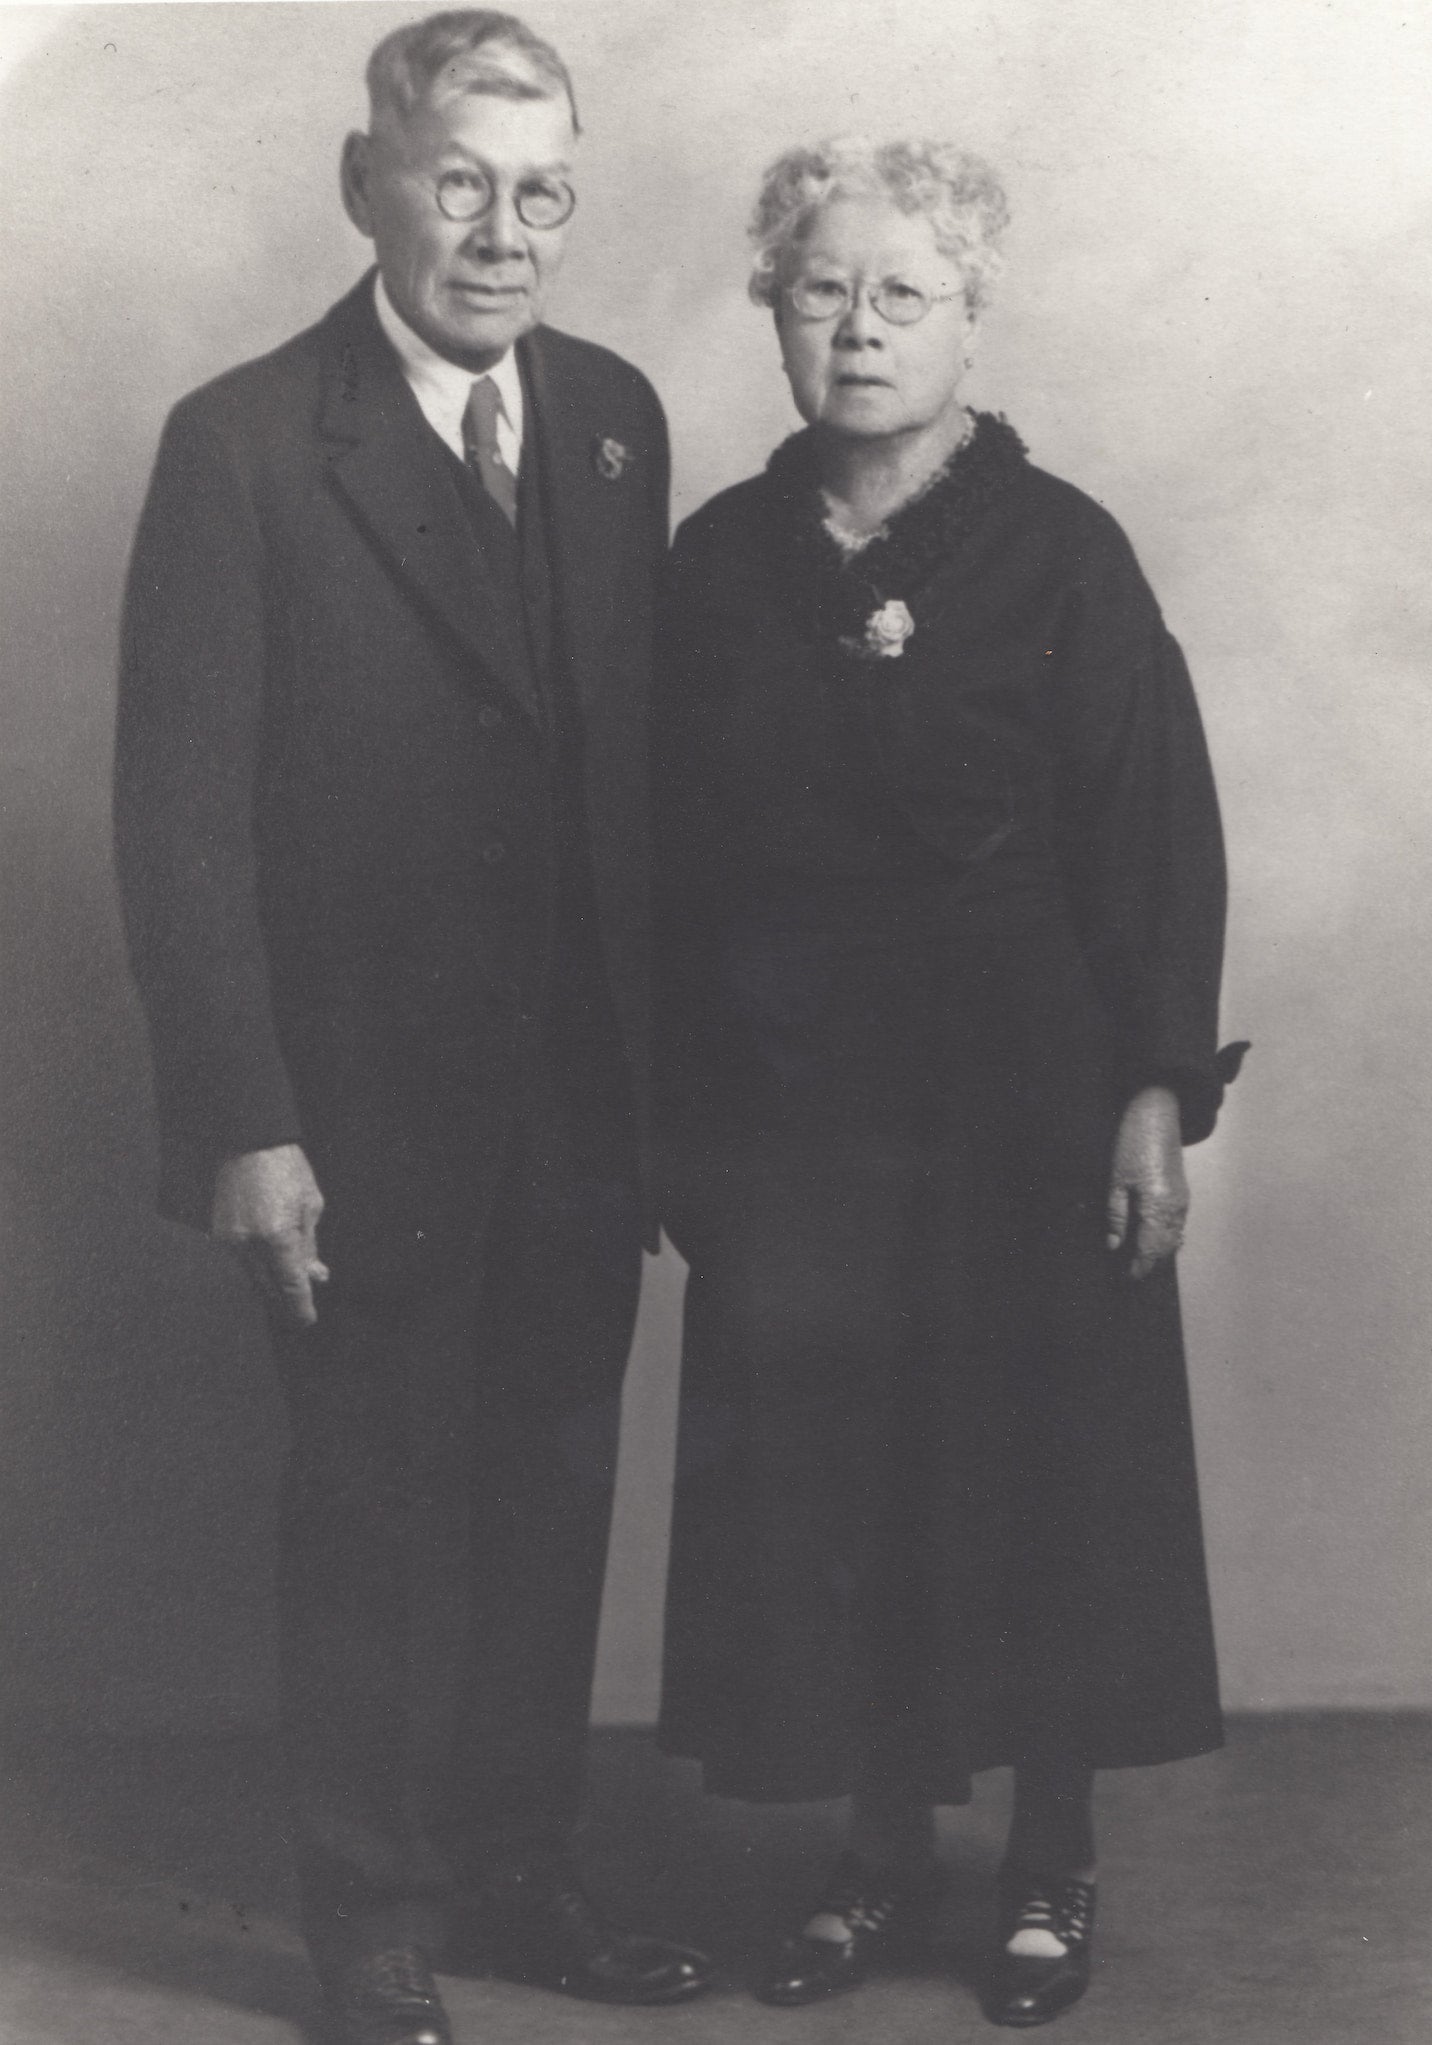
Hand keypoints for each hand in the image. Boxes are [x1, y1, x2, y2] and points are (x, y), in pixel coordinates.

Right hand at [212, 1143, 328, 1325]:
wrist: (247, 1142)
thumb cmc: (286, 1169)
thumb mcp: (310, 1205)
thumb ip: (310, 1245)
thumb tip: (315, 1275)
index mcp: (277, 1236)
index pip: (291, 1285)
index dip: (301, 1307)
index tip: (308, 1320)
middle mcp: (249, 1243)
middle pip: (268, 1288)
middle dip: (285, 1303)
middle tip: (300, 1314)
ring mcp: (230, 1240)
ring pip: (253, 1277)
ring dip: (271, 1288)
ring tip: (288, 1294)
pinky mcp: (219, 1233)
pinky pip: (241, 1262)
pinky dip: (257, 1269)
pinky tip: (270, 1270)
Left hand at [1105, 1087, 1188, 1280]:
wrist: (1157, 1115)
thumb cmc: (1132, 1144)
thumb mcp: (1115, 1180)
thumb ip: (1116, 1216)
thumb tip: (1114, 1245)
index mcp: (1158, 1208)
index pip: (1150, 1250)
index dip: (1139, 1268)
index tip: (1126, 1280)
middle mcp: (1175, 1209)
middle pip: (1165, 1249)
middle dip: (1149, 1264)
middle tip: (1130, 1276)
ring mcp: (1182, 1201)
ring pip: (1175, 1239)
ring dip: (1159, 1253)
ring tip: (1141, 1263)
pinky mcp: (1182, 1193)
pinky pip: (1178, 1225)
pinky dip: (1167, 1238)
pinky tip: (1155, 1241)